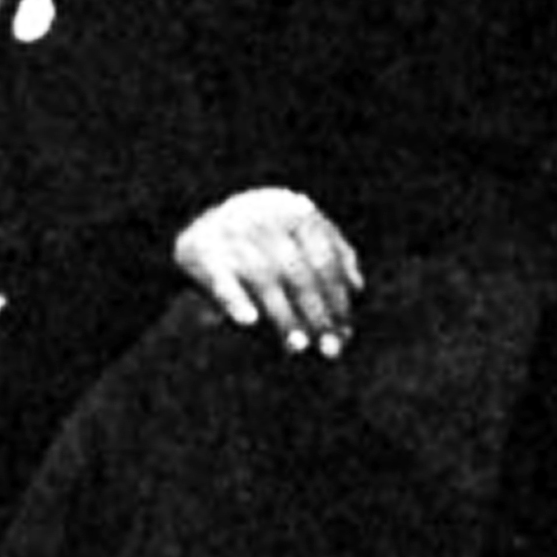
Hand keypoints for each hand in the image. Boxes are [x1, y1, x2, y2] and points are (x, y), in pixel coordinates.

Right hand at [173, 188, 362, 355]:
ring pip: (264, 278)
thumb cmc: (262, 245)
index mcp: (291, 207)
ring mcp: (229, 229)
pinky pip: (220, 279)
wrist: (200, 233)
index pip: (325, 257)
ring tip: (299, 347)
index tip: (345, 331)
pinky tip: (249, 322)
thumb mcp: (297, 241)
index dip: (338, 297)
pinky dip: (234, 301)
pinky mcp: (199, 250)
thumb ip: (331, 257)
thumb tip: (357, 286)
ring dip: (284, 316)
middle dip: (317, 313)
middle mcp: (261, 213)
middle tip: (329, 349)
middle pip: (298, 270)